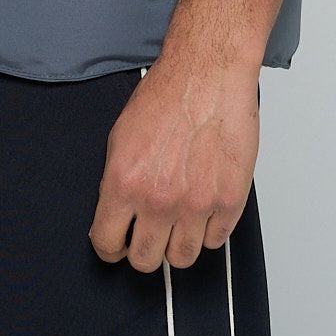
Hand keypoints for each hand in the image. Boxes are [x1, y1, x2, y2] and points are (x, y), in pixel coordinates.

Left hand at [88, 44, 260, 270]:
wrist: (207, 75)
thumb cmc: (167, 95)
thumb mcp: (121, 136)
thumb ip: (117, 180)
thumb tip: (117, 211)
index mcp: (125, 183)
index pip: (107, 242)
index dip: (111, 247)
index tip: (118, 244)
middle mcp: (158, 200)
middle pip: (146, 260)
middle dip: (144, 249)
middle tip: (150, 233)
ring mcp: (196, 205)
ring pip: (182, 258)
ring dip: (178, 243)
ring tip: (180, 220)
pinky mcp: (228, 201)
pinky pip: (215, 240)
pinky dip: (209, 229)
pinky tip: (204, 207)